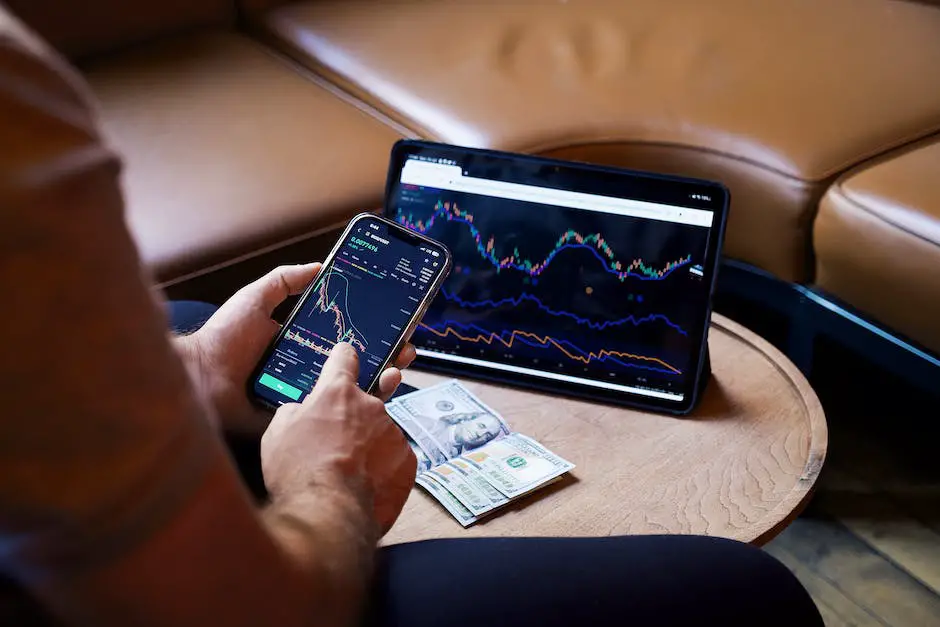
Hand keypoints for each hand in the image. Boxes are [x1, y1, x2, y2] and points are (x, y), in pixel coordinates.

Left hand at [176, 263, 416, 434]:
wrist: (199, 378)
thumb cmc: (223, 338)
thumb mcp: (256, 298)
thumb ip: (284, 280)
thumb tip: (319, 265)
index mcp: (303, 345)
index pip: (347, 339)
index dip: (373, 333)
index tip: (396, 325)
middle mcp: (309, 371)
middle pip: (357, 365)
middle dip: (386, 358)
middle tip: (405, 351)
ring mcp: (306, 397)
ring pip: (351, 392)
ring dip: (379, 382)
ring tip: (396, 372)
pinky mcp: (299, 420)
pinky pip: (330, 417)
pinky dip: (355, 411)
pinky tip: (374, 399)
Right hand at [261, 342, 417, 535]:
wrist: (327, 511)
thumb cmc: (297, 469)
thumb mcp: (278, 430)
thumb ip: (297, 411)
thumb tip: (305, 411)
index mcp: (338, 392)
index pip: (345, 358)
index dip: (343, 358)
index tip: (347, 357)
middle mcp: (371, 405)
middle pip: (365, 402)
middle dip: (354, 418)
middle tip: (338, 442)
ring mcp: (393, 432)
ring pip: (381, 433)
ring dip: (368, 446)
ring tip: (348, 472)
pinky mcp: (408, 459)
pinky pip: (394, 458)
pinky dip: (383, 468)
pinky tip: (366, 484)